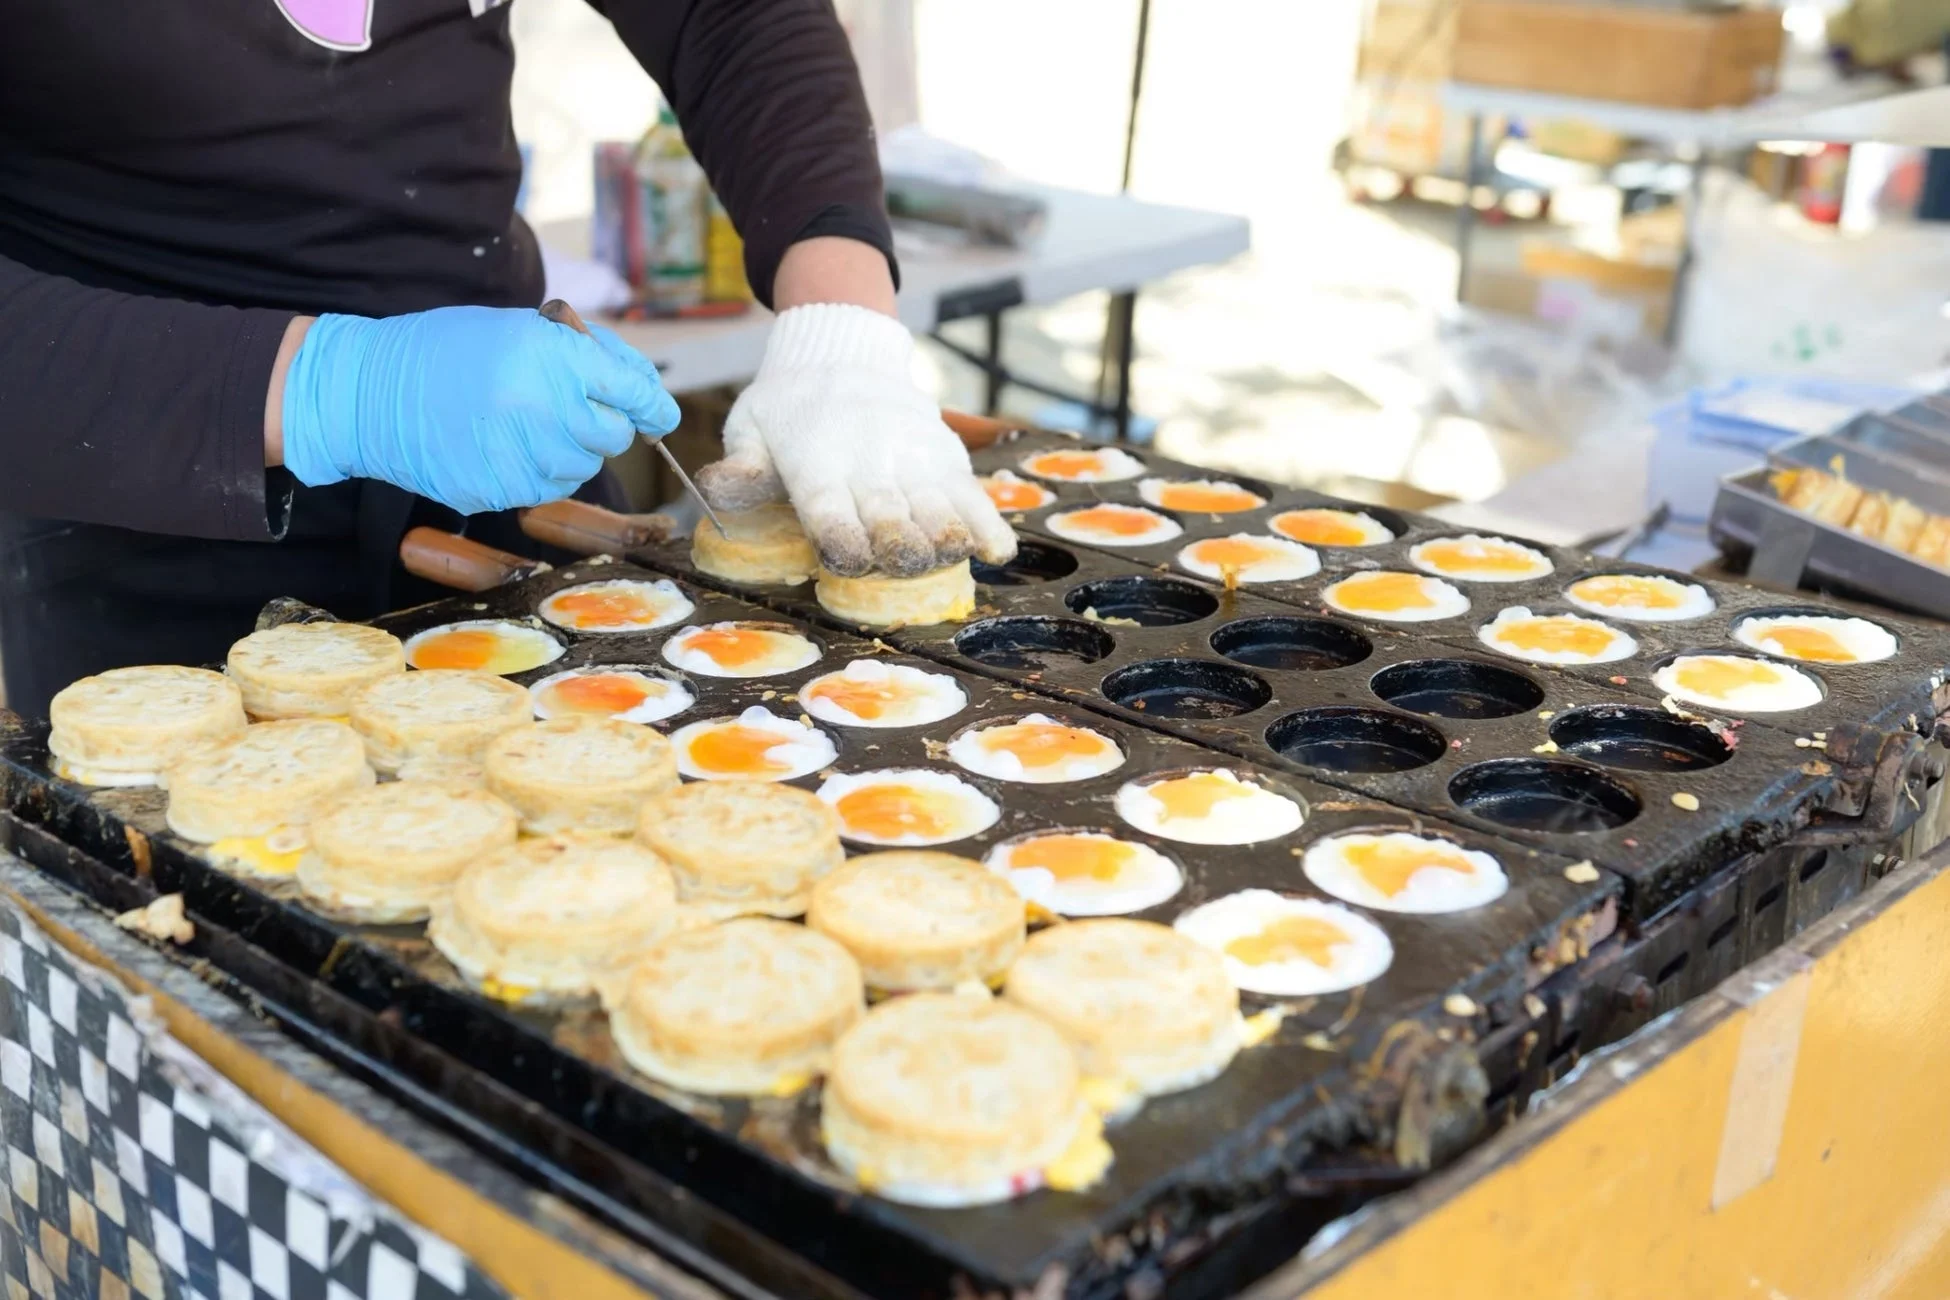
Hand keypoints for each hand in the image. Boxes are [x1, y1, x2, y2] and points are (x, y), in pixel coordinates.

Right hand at [278, 306, 678, 514]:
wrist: (368, 391)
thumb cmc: (449, 349)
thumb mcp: (520, 328)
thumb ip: (588, 355)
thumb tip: (647, 393)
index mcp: (550, 358)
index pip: (629, 390)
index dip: (651, 405)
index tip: (659, 414)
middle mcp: (540, 407)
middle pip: (612, 436)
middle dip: (603, 424)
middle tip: (569, 407)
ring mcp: (519, 454)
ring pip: (582, 467)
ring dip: (570, 449)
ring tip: (526, 423)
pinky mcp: (499, 490)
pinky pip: (546, 488)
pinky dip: (539, 472)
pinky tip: (505, 446)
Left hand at [698, 303, 1016, 576]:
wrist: (843, 350)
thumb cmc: (788, 405)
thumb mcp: (750, 426)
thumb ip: (741, 466)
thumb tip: (711, 490)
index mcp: (817, 463)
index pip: (831, 510)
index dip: (843, 540)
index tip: (849, 559)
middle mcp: (871, 464)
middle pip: (892, 520)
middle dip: (898, 552)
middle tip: (899, 565)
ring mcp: (914, 461)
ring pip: (939, 512)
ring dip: (944, 543)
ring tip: (945, 557)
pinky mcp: (946, 459)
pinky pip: (974, 496)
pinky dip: (988, 526)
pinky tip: (994, 552)